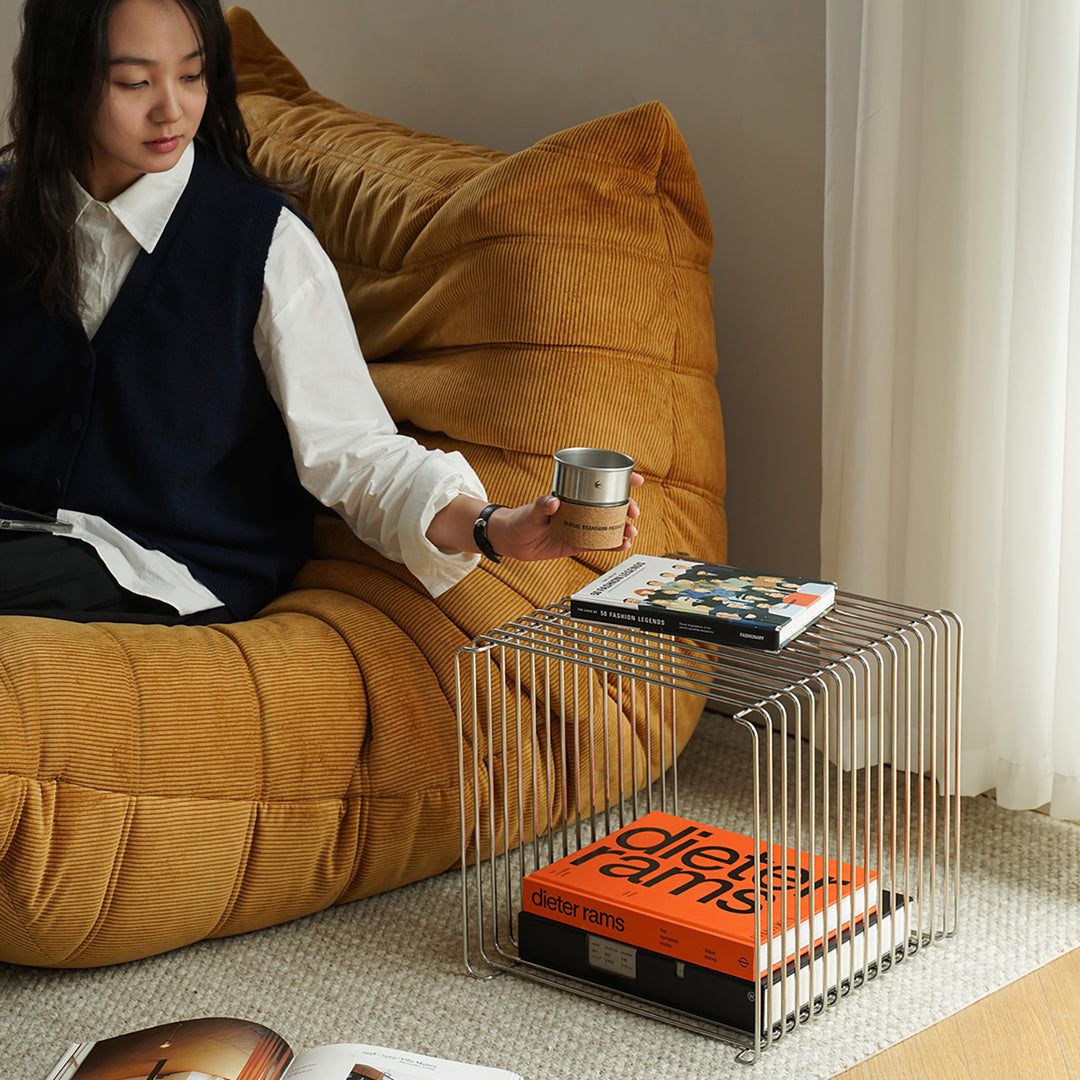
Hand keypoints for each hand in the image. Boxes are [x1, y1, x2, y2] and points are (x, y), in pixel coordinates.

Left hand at [488, 472, 643, 561]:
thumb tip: (553, 501)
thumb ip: (541, 505)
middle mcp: (580, 509)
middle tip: (633, 512)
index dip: (621, 480)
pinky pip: (599, 544)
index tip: (635, 479)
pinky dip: (612, 545)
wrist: (511, 541)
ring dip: (623, 527)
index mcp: (572, 496)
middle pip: (611, 505)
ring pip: (608, 525)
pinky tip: (622, 545)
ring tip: (630, 532)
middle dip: (627, 506)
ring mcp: (580, 526)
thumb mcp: (531, 511)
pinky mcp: (578, 543)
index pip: (599, 483)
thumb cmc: (520, 520)